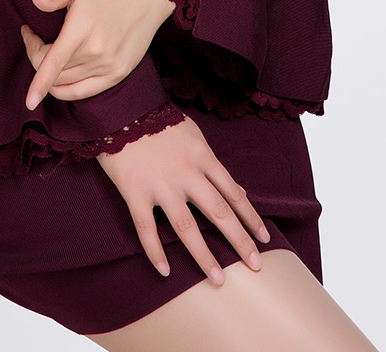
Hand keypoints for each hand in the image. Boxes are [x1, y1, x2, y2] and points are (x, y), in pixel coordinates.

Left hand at [19, 0, 175, 109]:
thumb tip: (36, 0)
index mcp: (81, 32)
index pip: (53, 64)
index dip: (38, 84)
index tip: (28, 101)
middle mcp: (96, 54)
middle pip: (55, 74)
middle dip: (36, 56)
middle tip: (34, 36)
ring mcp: (109, 66)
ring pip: (67, 84)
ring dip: (50, 74)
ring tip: (48, 50)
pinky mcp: (118, 73)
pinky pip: (85, 91)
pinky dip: (68, 88)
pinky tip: (62, 74)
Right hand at [97, 113, 271, 283]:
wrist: (121, 107)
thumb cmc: (159, 120)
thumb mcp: (194, 136)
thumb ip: (213, 165)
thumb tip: (238, 191)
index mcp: (202, 157)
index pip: (233, 193)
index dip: (251, 218)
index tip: (264, 238)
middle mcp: (185, 174)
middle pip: (218, 213)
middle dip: (240, 241)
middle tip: (256, 264)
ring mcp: (160, 185)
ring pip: (186, 228)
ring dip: (204, 255)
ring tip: (219, 278)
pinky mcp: (135, 192)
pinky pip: (146, 228)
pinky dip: (154, 251)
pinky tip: (164, 271)